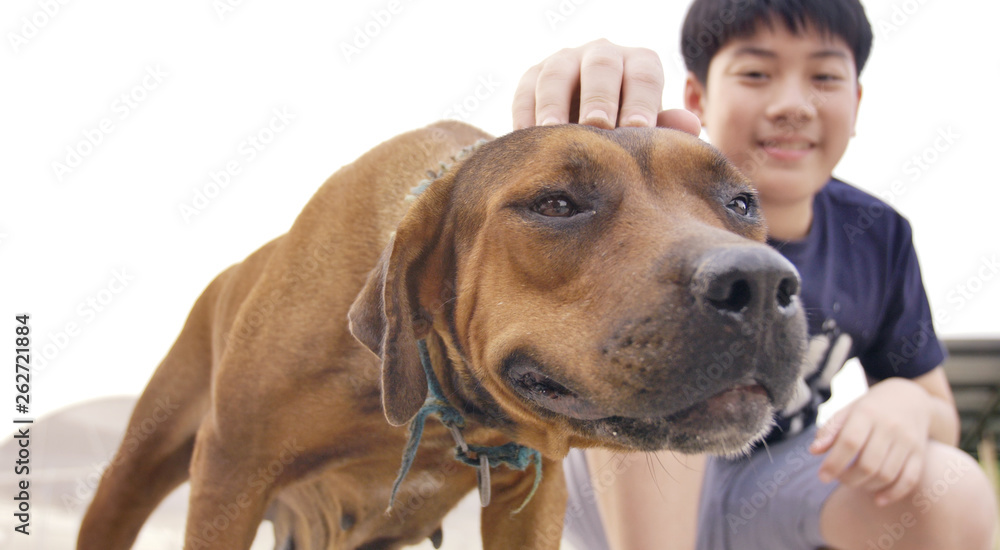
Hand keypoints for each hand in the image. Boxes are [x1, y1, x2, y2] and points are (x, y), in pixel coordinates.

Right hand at [512, 38, 700, 134]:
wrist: (583, 131)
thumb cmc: (626, 134)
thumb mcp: (648, 133)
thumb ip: (666, 129)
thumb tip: (691, 125)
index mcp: (638, 64)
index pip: (644, 75)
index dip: (642, 101)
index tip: (637, 131)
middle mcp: (602, 54)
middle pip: (601, 65)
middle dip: (599, 97)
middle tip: (597, 128)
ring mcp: (565, 62)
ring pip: (557, 73)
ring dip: (555, 104)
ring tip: (554, 133)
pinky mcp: (533, 76)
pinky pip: (526, 89)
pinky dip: (525, 113)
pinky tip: (527, 138)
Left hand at [810, 378, 932, 505]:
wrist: (910, 398)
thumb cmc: (871, 408)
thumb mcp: (848, 411)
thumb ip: (831, 430)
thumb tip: (814, 451)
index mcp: (868, 413)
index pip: (850, 442)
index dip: (834, 463)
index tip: (823, 477)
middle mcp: (890, 427)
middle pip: (868, 464)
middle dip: (849, 478)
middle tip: (839, 478)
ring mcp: (908, 441)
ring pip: (886, 475)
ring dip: (867, 486)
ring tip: (855, 481)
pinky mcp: (920, 453)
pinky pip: (909, 480)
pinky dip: (893, 493)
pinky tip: (878, 499)